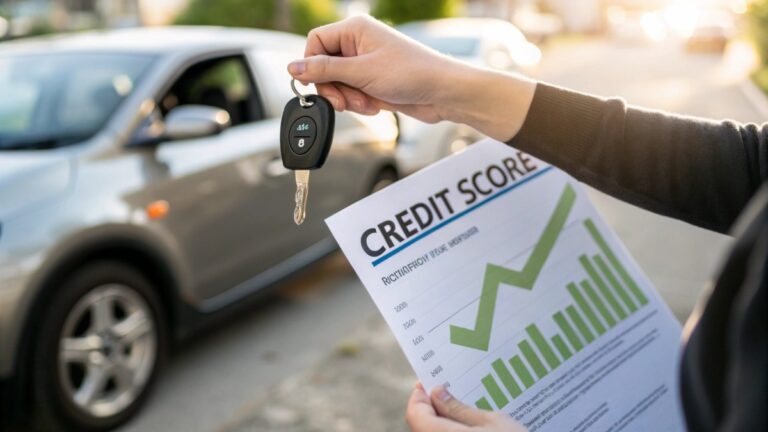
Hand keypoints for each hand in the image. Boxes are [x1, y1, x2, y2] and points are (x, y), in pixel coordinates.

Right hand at [288, 15, 536, 141]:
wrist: (443, 93)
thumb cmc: (412, 74)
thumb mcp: (361, 73)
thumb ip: (324, 71)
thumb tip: (293, 67)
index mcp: (355, 29)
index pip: (315, 43)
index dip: (312, 67)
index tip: (317, 86)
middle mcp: (359, 43)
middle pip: (324, 66)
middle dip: (333, 88)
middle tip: (345, 101)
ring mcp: (366, 63)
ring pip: (337, 84)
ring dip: (348, 99)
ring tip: (367, 103)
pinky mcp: (373, 81)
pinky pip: (352, 94)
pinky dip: (359, 104)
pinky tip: (376, 105)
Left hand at [405, 383, 527, 431]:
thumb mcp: (491, 423)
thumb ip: (459, 409)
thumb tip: (437, 393)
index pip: (415, 414)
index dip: (419, 396)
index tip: (427, 382)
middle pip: (422, 427)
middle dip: (431, 408)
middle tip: (445, 391)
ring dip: (442, 422)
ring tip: (460, 408)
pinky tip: (467, 427)